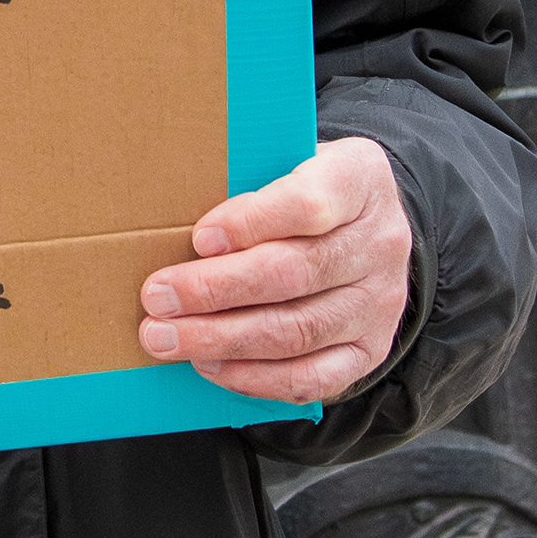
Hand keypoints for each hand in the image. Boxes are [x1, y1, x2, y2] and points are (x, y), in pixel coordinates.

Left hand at [138, 135, 412, 404]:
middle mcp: (379, 244)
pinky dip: (254, 377)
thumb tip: (171, 217)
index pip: (309, 203)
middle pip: (295, 273)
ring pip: (297, 330)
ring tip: (166, 337)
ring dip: (222, 338)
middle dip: (216, 289)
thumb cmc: (305, 190)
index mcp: (359, 180)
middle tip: (157, 297)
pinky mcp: (369, 350)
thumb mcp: (286, 160)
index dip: (251, 222)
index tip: (198, 238)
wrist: (368, 229)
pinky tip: (209, 365)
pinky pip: (312, 377)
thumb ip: (245, 181)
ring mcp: (378, 303)